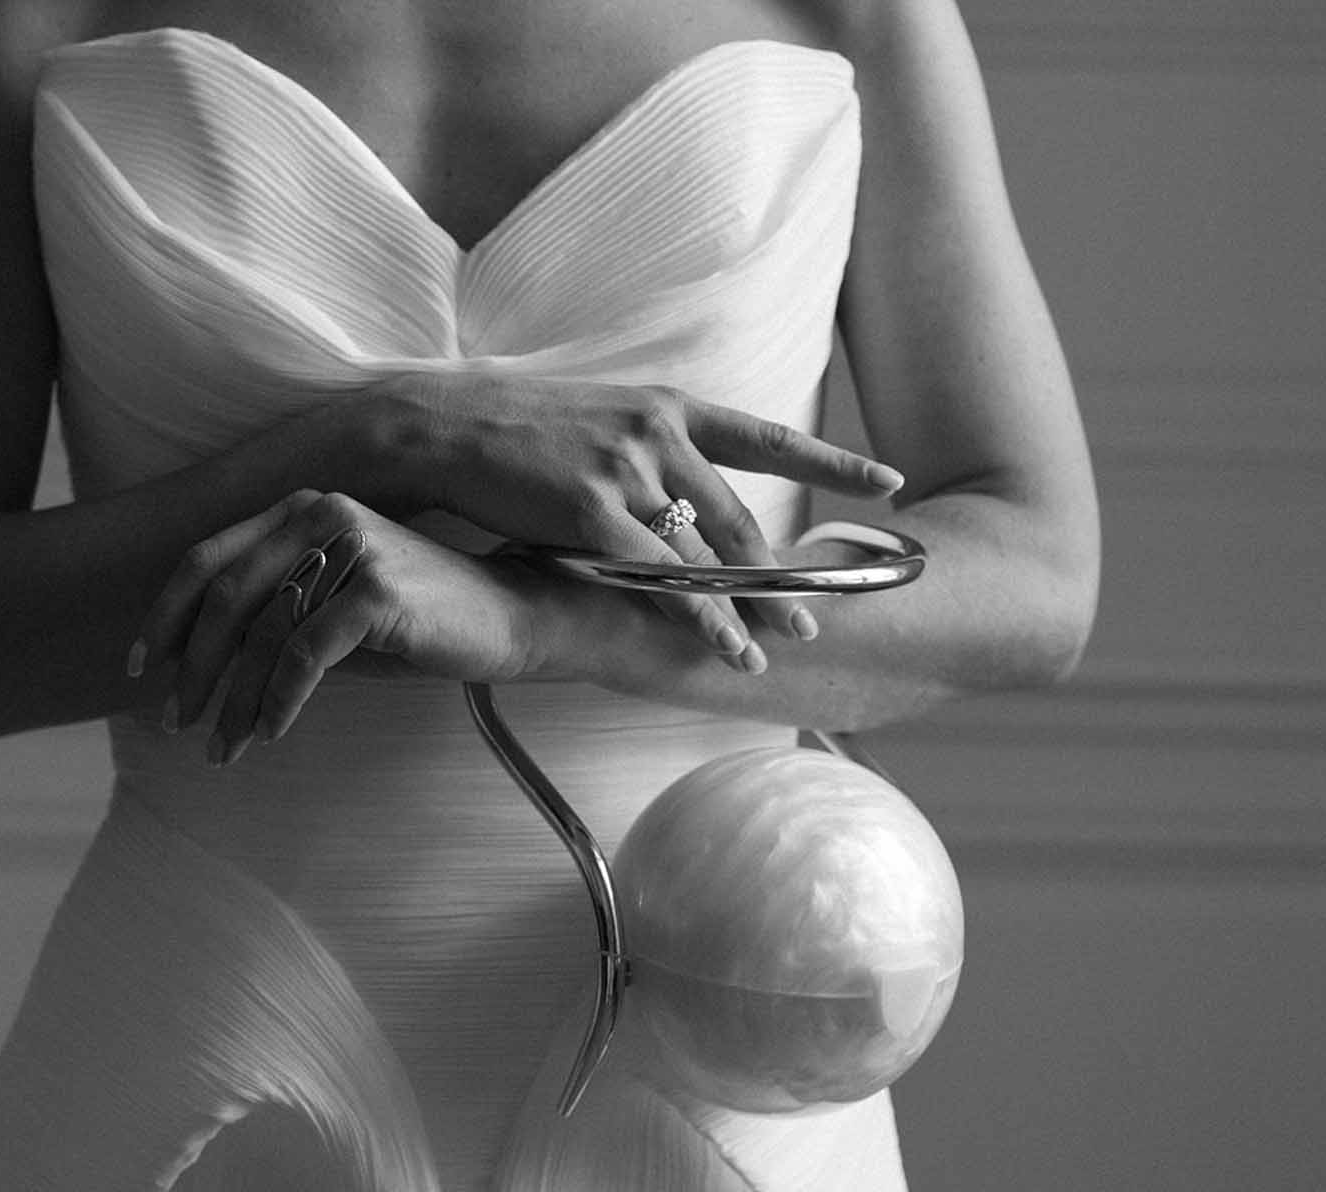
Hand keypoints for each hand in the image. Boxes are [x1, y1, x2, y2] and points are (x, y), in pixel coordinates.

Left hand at [142, 490, 550, 764]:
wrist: (509, 619)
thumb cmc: (415, 622)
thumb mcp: (331, 609)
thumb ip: (271, 617)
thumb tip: (195, 665)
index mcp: (300, 509)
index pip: (206, 558)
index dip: (165, 616)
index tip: (143, 668)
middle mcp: (320, 513)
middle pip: (224, 597)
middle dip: (193, 668)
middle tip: (177, 721)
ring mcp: (351, 546)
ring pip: (262, 633)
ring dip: (234, 699)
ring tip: (223, 745)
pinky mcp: (378, 589)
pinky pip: (305, 654)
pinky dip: (278, 700)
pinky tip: (270, 732)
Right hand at [362, 372, 901, 650]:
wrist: (438, 422)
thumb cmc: (509, 428)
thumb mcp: (593, 417)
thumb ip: (644, 449)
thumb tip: (675, 486)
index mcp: (665, 406)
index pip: (766, 436)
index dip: (829, 463)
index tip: (887, 483)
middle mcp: (657, 433)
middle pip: (738, 516)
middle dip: (781, 573)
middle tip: (819, 613)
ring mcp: (625, 470)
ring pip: (702, 554)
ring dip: (742, 609)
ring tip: (772, 650)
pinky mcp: (588, 509)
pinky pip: (654, 576)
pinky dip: (693, 617)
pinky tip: (717, 647)